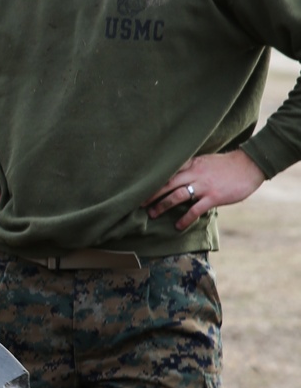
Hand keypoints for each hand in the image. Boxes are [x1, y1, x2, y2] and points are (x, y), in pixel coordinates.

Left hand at [143, 149, 265, 230]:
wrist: (249, 165)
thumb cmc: (227, 165)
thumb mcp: (206, 161)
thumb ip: (191, 167)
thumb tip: (176, 177)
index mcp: (192, 163)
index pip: (168, 171)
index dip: (153, 180)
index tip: (140, 186)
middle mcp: (195, 173)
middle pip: (167, 183)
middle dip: (152, 194)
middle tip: (138, 203)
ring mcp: (204, 185)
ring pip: (177, 195)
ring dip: (163, 206)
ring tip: (152, 214)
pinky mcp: (213, 196)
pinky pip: (195, 209)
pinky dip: (185, 218)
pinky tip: (178, 226)